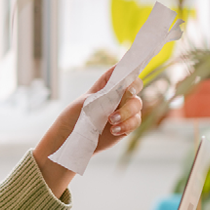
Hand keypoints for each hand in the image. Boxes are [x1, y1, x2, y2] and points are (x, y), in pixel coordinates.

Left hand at [33, 67, 144, 196]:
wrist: (71, 138)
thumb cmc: (75, 116)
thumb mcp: (86, 101)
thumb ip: (104, 92)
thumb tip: (118, 80)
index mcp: (108, 85)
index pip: (124, 73)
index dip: (130, 71)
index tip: (129, 77)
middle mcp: (118, 96)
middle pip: (136, 88)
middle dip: (131, 93)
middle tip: (124, 99)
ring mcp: (124, 111)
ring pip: (137, 106)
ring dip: (127, 112)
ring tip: (111, 121)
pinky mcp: (126, 126)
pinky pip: (135, 122)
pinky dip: (127, 125)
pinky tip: (114, 130)